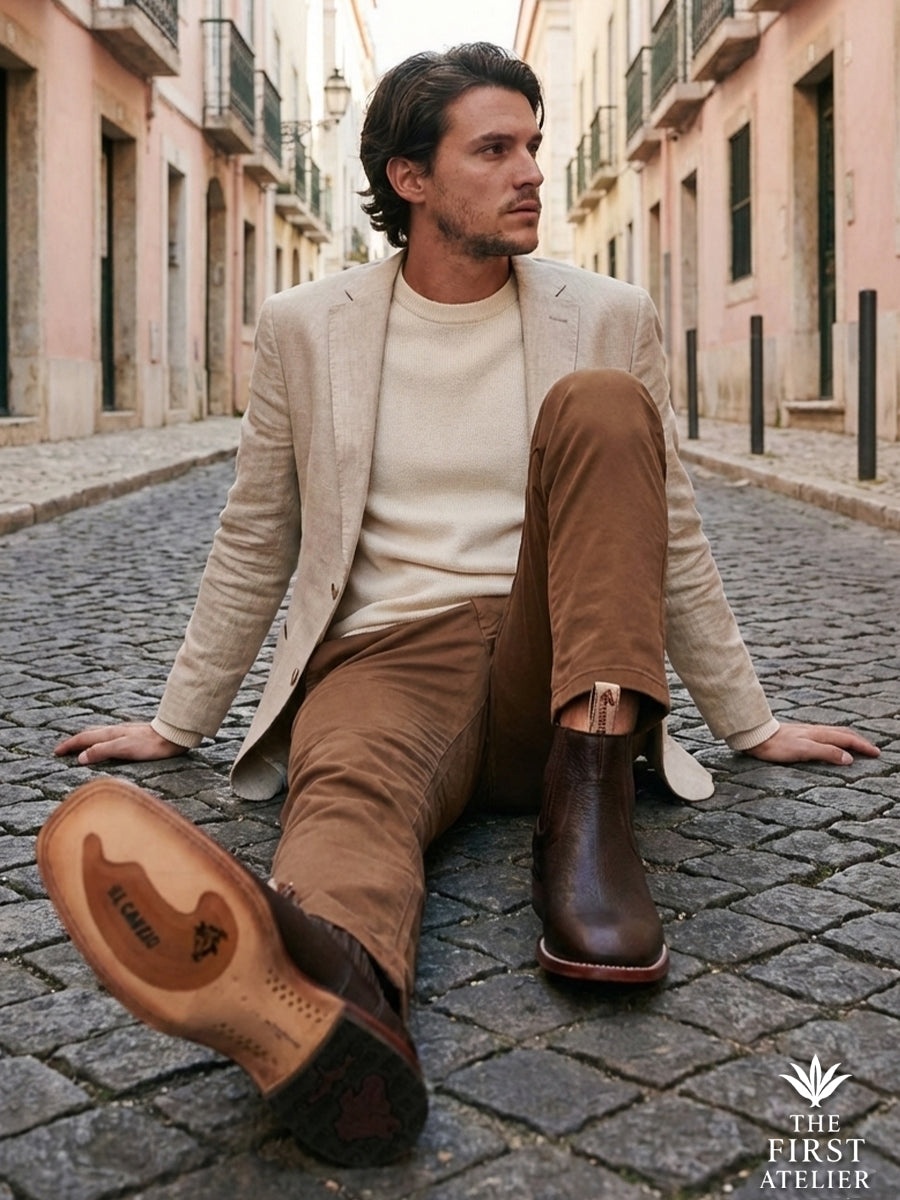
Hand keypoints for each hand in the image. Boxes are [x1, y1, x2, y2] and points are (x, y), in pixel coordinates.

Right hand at [55, 723, 185, 765]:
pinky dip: (100, 741)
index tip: (56, 752)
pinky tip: (106, 745)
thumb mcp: (123, 749)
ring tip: (79, 746)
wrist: (172, 737)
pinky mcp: (133, 736)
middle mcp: (116, 731)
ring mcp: (125, 732)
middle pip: (89, 734)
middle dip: (74, 742)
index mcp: (110, 733)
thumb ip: (102, 751)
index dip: (69, 745)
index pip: (84, 738)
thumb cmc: (150, 745)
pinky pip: (110, 738)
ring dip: (86, 740)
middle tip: (62, 750)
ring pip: (99, 734)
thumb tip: (80, 757)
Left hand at [744, 722, 879, 765]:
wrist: (755, 736)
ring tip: (857, 746)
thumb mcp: (803, 751)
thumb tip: (849, 758)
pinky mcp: (799, 735)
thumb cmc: (777, 746)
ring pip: (834, 733)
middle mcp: (815, 730)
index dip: (862, 746)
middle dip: (859, 741)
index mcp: (819, 734)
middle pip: (843, 734)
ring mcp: (807, 732)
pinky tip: (831, 744)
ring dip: (849, 739)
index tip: (876, 753)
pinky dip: (836, 739)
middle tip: (873, 750)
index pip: (847, 738)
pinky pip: (824, 736)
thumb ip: (826, 753)